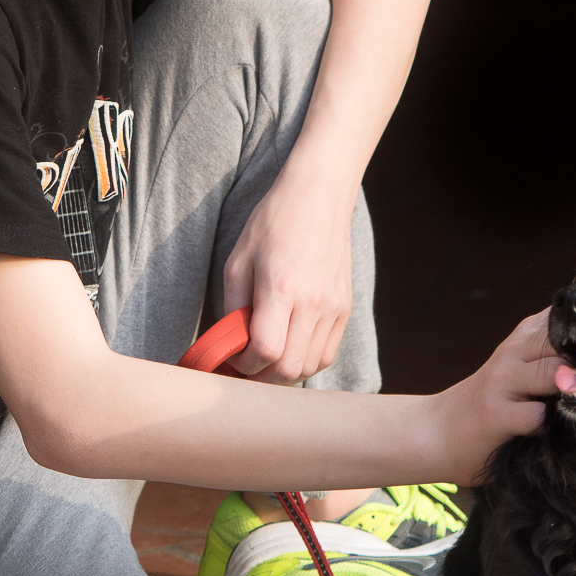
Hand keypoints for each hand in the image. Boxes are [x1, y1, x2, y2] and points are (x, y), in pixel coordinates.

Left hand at [222, 167, 355, 383]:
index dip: (242, 365)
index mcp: (281, 288)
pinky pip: (327, 352)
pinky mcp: (345, 307)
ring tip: (264, 363)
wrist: (319, 196)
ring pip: (311, 367)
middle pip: (290, 369)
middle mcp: (313, 302)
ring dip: (284, 374)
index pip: (264, 351)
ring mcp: (334, 307)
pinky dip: (306, 361)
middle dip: (261, 379)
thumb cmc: (274, 222)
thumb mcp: (238, 261)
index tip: (230, 359)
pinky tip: (289, 349)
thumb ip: (233, 308)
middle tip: (243, 372)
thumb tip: (230, 345)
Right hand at [429, 310, 560, 481]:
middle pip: (567, 342)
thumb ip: (552, 354)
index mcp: (524, 337)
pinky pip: (536, 416)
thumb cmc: (492, 401)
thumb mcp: (519, 365)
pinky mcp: (495, 414)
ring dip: (575, 392)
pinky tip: (552, 434)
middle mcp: (513, 353)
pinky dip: (551, 427)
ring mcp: (502, 382)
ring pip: (554, 374)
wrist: (436, 432)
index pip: (567, 320)